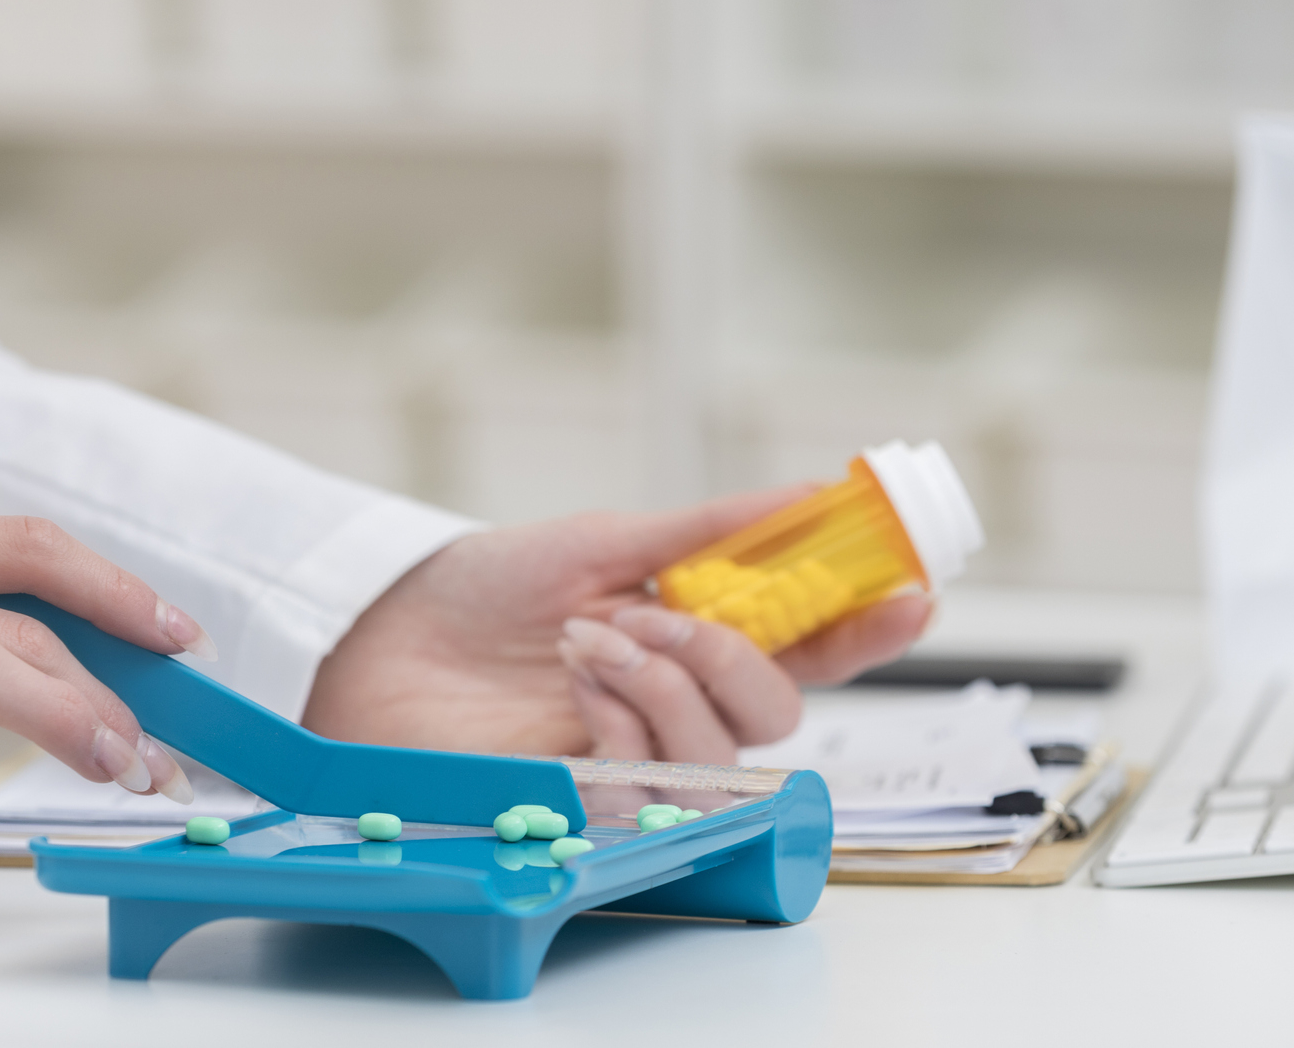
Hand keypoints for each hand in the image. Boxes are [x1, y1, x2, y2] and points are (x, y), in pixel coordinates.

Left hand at [303, 488, 933, 764]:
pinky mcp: (594, 801)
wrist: (379, 639)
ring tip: (590, 640)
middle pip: (776, 711)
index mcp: (695, 634)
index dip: (870, 626)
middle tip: (665, 618)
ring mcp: (639, 754)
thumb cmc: (482, 588)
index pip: (809, 644)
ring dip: (664, 685)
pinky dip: (620, 719)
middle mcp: (680, 701)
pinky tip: (574, 681)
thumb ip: (711, 532)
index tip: (915, 592)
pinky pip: (655, 778)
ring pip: (722, 748)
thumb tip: (809, 492)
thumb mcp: (604, 539)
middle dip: (734, 660)